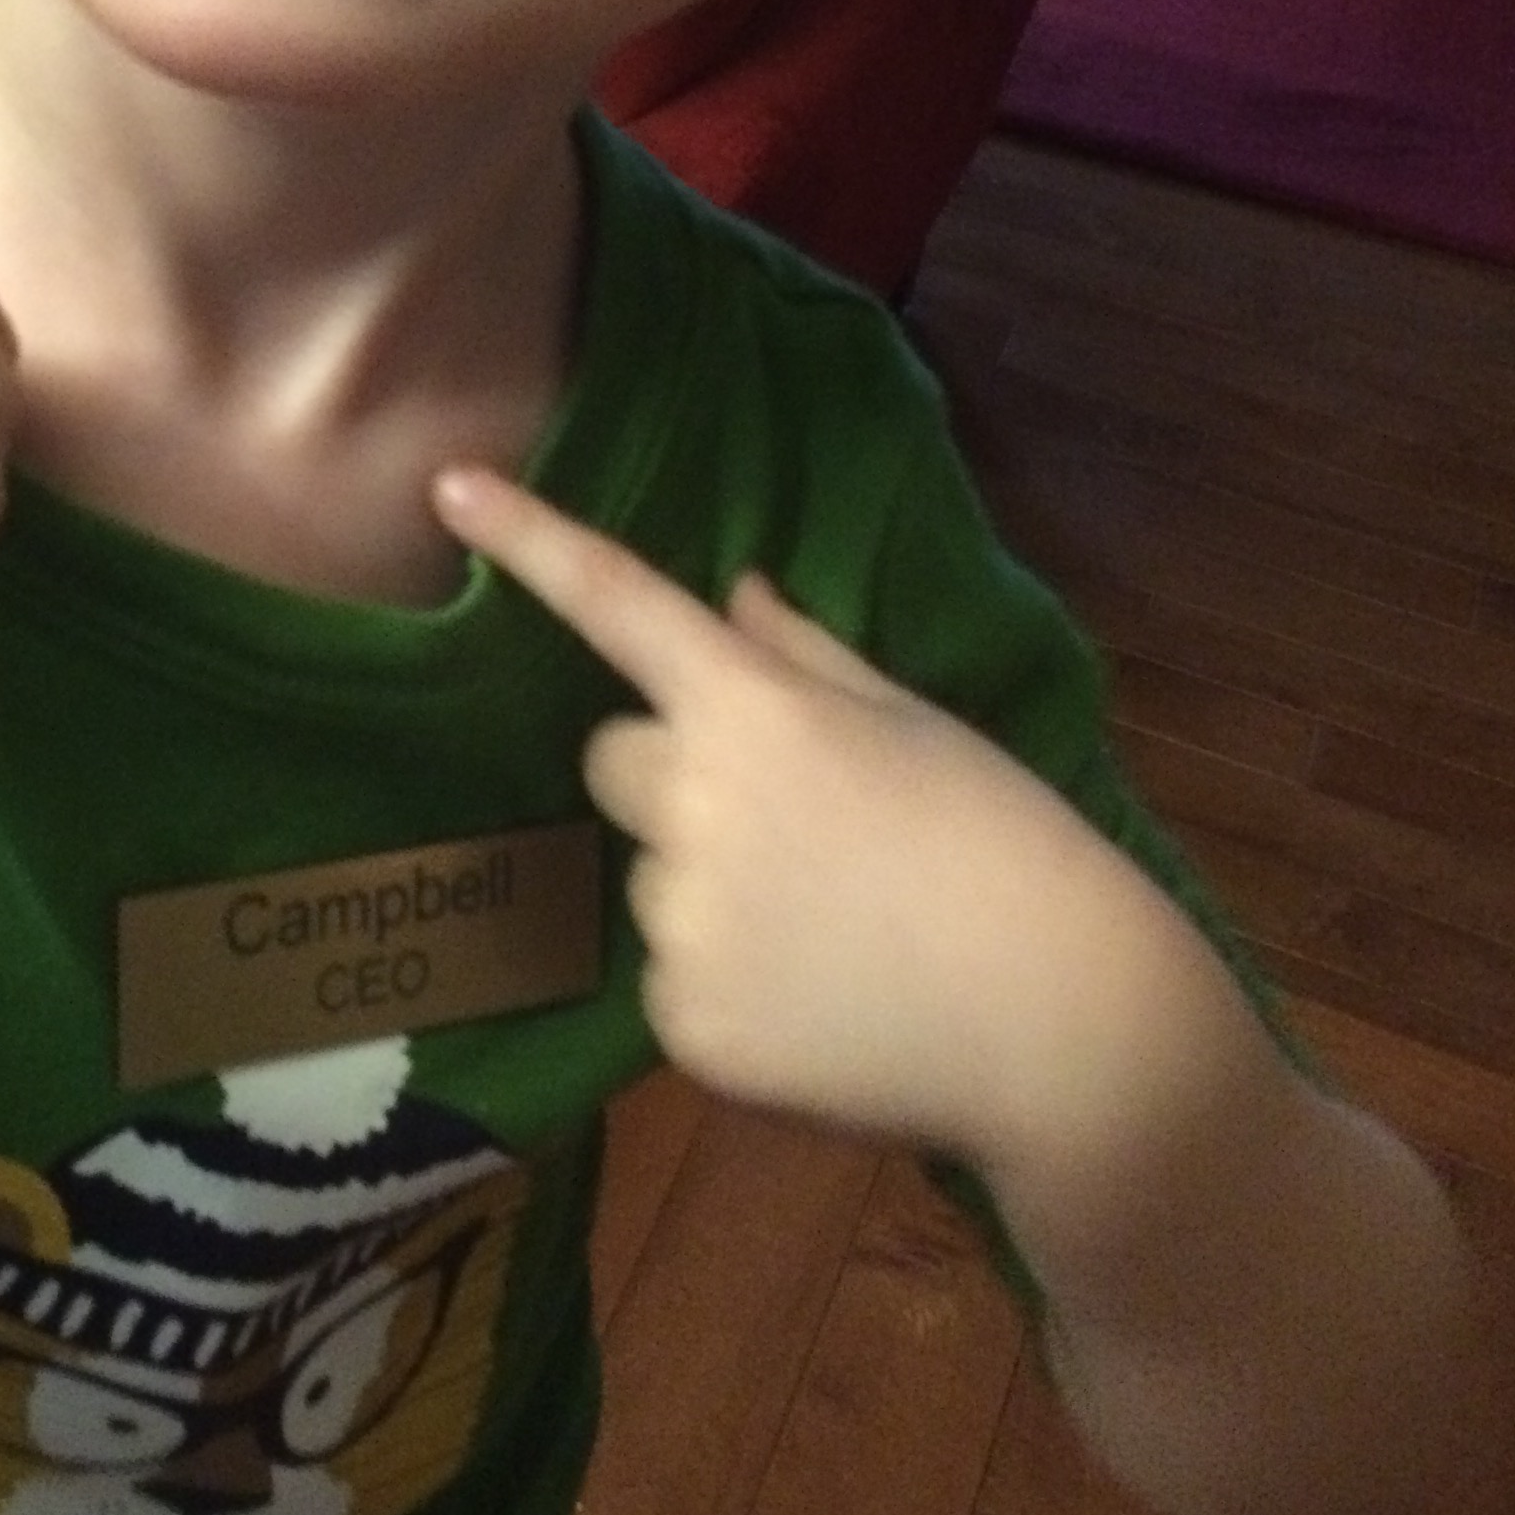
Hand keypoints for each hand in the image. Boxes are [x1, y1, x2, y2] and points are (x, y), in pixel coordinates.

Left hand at [431, 463, 1140, 1159]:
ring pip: (654, 878)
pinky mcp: (685, 1026)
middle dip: (675, 774)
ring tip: (839, 931)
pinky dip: (731, 989)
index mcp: (754, 709)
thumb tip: (733, 600)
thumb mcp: (914, 721)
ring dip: (715, 890)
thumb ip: (802, 657)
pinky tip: (824, 1003)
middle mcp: (693, 805)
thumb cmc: (1009, 845)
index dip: (530, 539)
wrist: (1067, 1028)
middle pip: (616, 759)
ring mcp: (681, 922)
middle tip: (793, 823)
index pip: (618, 603)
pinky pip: (675, 981)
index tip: (448, 486)